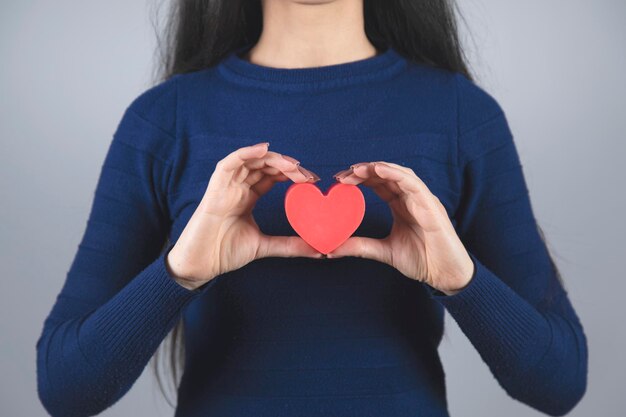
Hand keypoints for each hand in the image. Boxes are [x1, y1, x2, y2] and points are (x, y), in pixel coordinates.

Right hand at [166, 142, 322, 289]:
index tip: (311, 179)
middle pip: (264, 165)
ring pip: (251, 160)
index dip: (291, 173)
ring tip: (292, 164)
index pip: (272, 176)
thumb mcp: (264, 246)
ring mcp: (226, 186)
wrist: (200, 264)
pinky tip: (264, 149)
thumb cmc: (225, 252)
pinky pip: (229, 163)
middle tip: (306, 174)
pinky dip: (246, 153)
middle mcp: (238, 187)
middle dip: (287, 165)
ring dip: (273, 158)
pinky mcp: (215, 188)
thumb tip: (318, 250)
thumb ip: (289, 245)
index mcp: (248, 197)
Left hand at [328, 161, 474, 294]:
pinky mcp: (431, 205)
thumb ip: (360, 247)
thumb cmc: (422, 260)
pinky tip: (379, 170)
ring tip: (358, 169)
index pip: (379, 184)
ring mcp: (422, 199)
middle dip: (365, 171)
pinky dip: (396, 174)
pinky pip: (413, 183)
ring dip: (378, 168)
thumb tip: (331, 249)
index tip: (340, 180)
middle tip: (344, 174)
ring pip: (399, 174)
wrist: (445, 274)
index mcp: (401, 205)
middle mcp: (411, 198)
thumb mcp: (384, 251)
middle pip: (386, 175)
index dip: (360, 179)